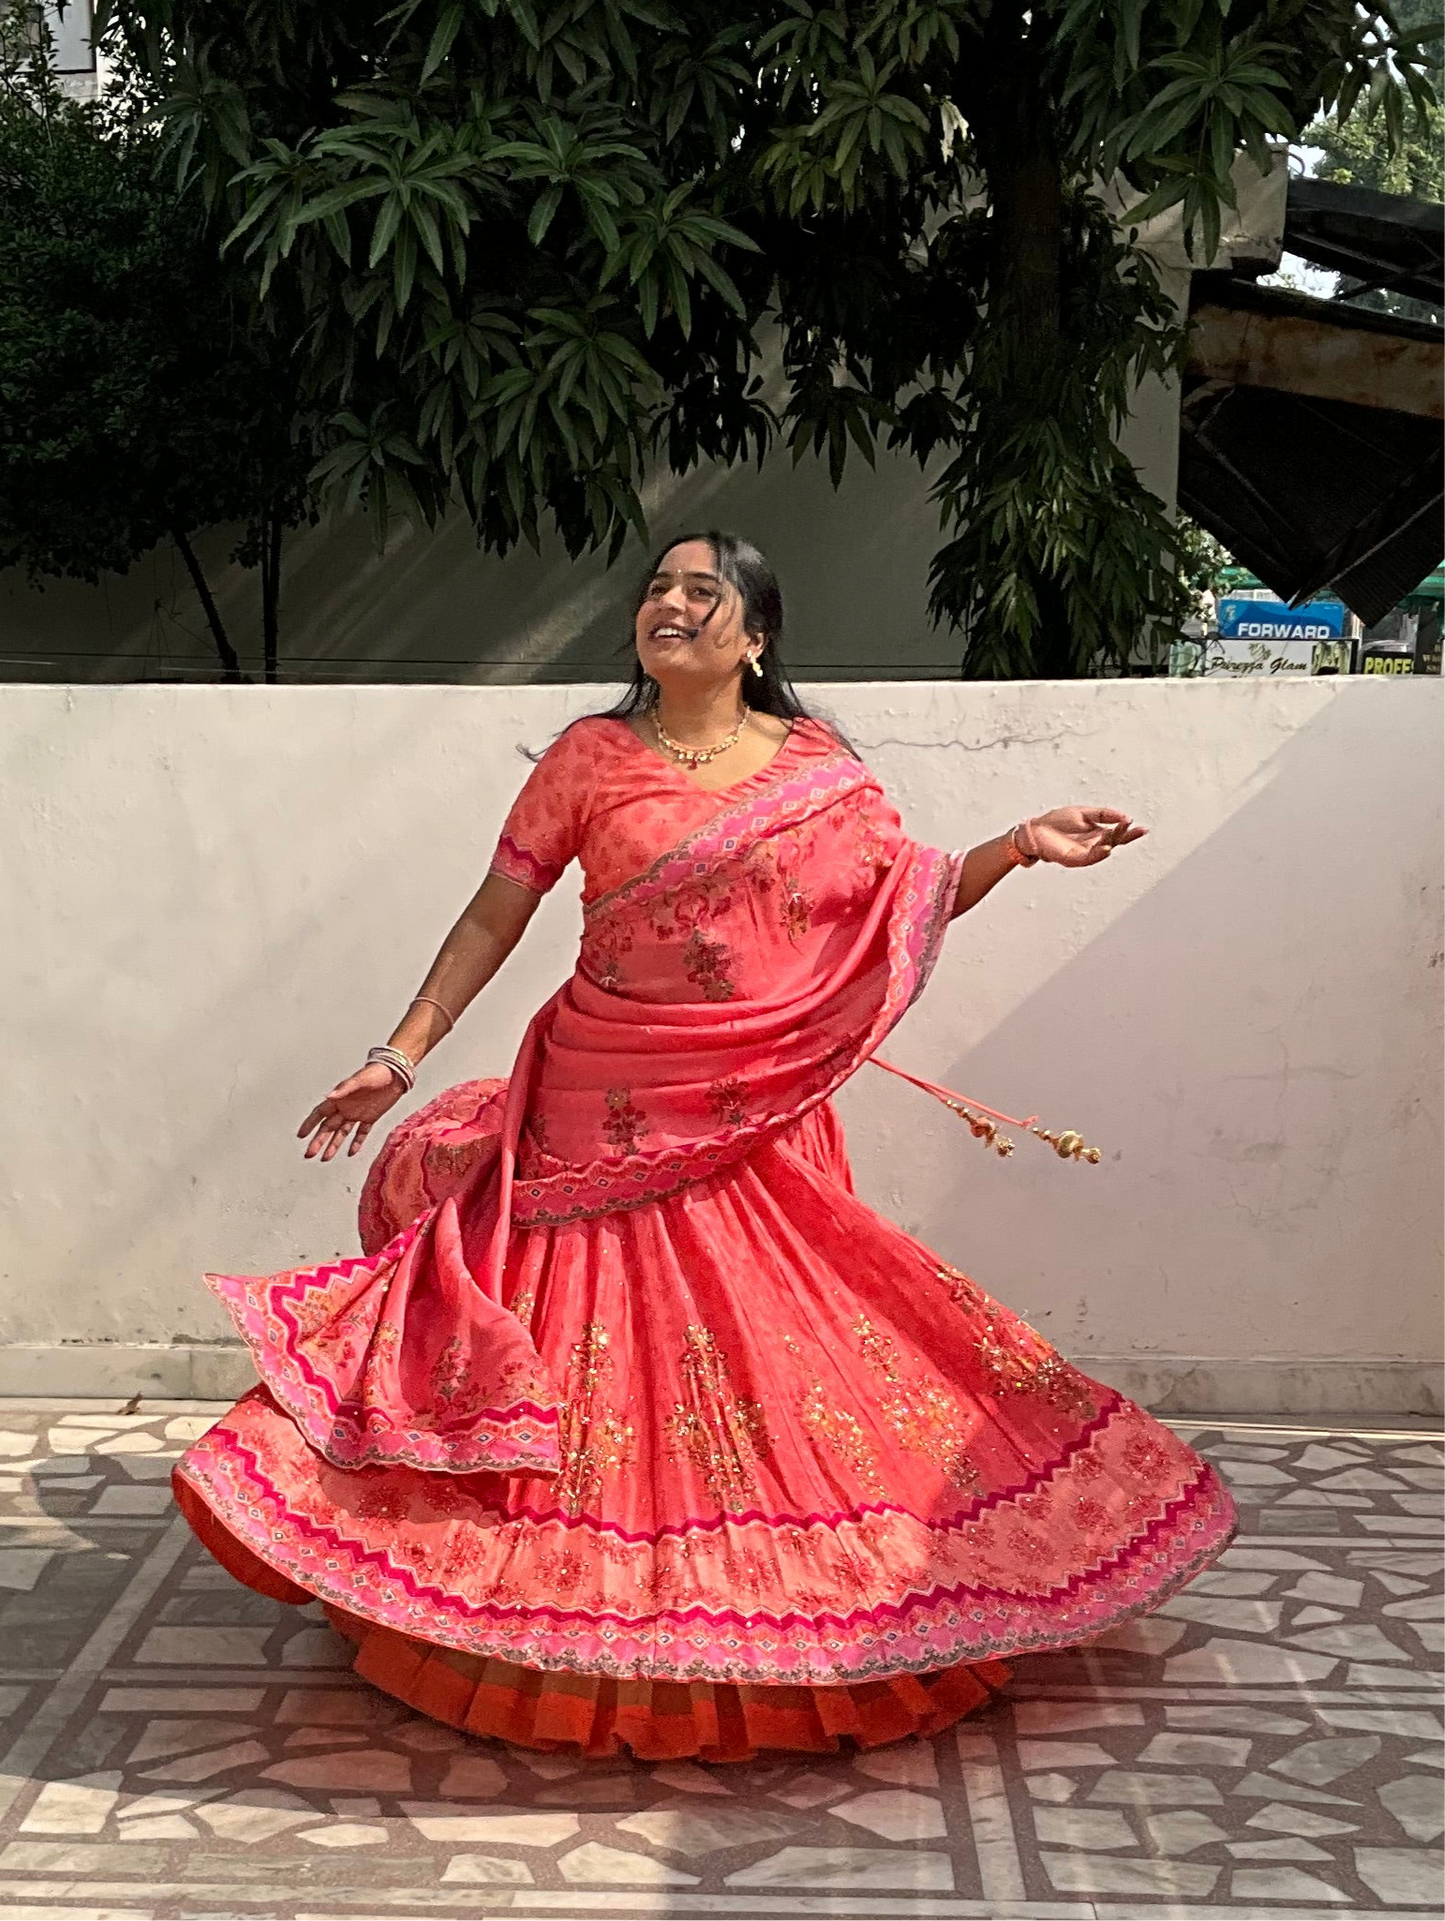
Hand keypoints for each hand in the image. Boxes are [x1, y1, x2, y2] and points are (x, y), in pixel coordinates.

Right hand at [298, 1062, 403, 1162]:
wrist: (396, 1074)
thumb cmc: (377, 1072)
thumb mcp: (360, 1080)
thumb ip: (344, 1089)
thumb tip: (329, 1096)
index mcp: (340, 1099)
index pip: (320, 1114)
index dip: (310, 1124)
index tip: (301, 1135)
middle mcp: (346, 1108)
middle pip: (328, 1127)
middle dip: (318, 1141)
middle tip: (309, 1153)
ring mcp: (357, 1113)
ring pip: (342, 1133)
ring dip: (334, 1145)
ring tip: (325, 1158)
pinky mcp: (370, 1117)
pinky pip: (361, 1132)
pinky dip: (356, 1142)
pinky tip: (351, 1152)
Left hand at [1022, 806, 1146, 867]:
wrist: (1036, 830)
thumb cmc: (1056, 822)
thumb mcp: (1084, 813)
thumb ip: (1104, 814)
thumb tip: (1124, 816)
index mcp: (1097, 834)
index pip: (1117, 834)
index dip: (1130, 832)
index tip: (1143, 828)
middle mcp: (1093, 845)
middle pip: (1114, 842)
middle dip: (1125, 836)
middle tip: (1134, 828)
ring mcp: (1084, 853)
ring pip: (1104, 850)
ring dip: (1114, 842)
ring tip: (1122, 832)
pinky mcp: (1074, 859)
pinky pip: (1090, 858)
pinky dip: (1099, 854)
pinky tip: (1107, 847)